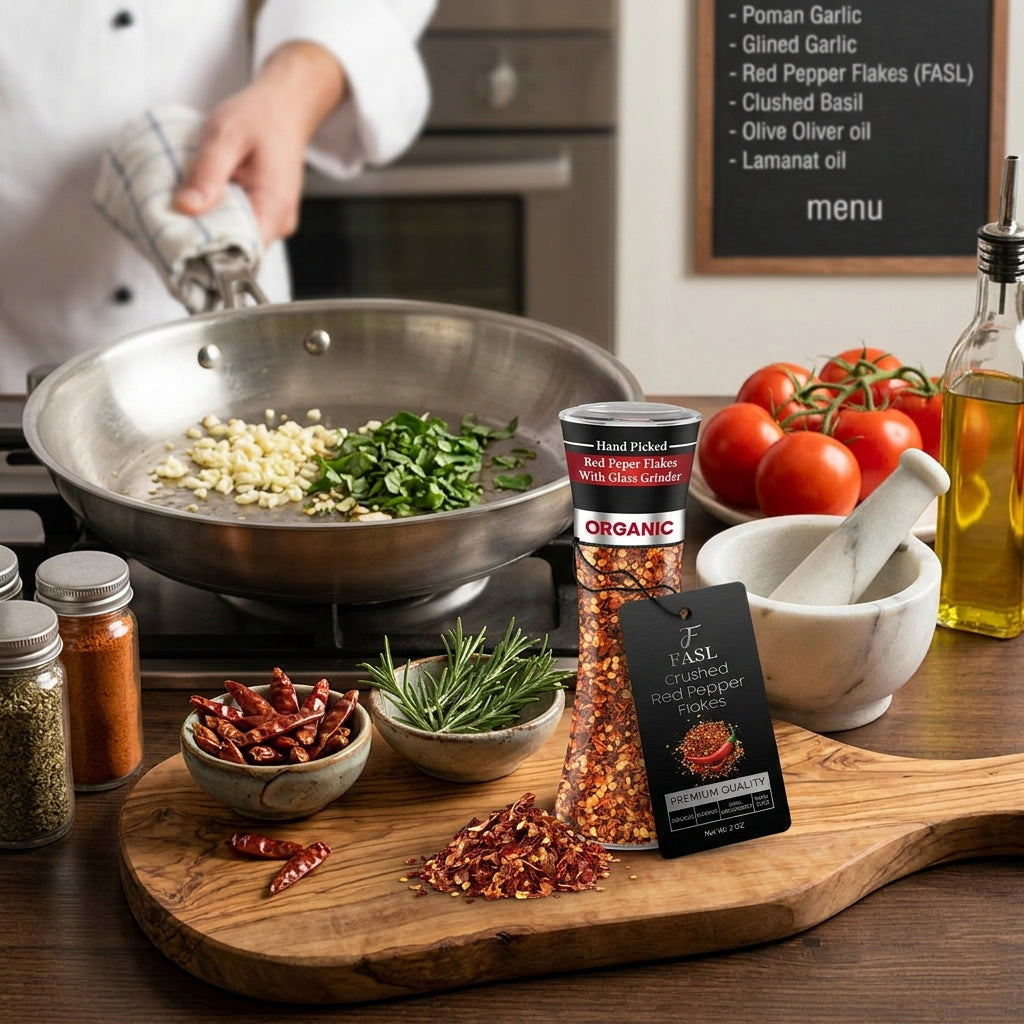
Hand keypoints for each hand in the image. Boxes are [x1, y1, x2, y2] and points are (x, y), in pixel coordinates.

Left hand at [174, 42, 345, 246]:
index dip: (209, 252)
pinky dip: (218, 218)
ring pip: (237, 240)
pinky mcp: (266, 215)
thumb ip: (206, 173)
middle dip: (204, 241)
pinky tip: (203, 202)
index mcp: (273, 207)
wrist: (284, 107)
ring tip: (185, 210)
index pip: (242, 251)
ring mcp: (274, 221)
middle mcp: (279, 222)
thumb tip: (186, 207)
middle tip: (170, 224)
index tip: (179, 241)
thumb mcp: (225, 135)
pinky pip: (239, 227)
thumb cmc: (260, 117)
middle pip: (238, 250)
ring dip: (209, 228)